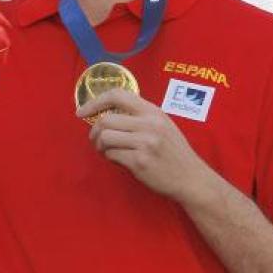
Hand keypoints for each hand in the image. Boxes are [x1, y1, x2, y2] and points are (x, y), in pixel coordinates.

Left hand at [78, 88, 212, 203]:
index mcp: (153, 111)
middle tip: (96, 140)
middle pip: (106, 120)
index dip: (95, 101)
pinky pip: (112, 155)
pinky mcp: (140, 162)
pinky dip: (109, 158)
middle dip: (94, 132)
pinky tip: (118, 160)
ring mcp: (145, 143)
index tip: (82, 112)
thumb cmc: (174, 152)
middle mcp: (149, 124)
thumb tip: (105, 112)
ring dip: (100, 146)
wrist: (191, 178)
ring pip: (105, 137)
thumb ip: (139, 115)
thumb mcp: (162, 124)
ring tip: (106, 151)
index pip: (117, 95)